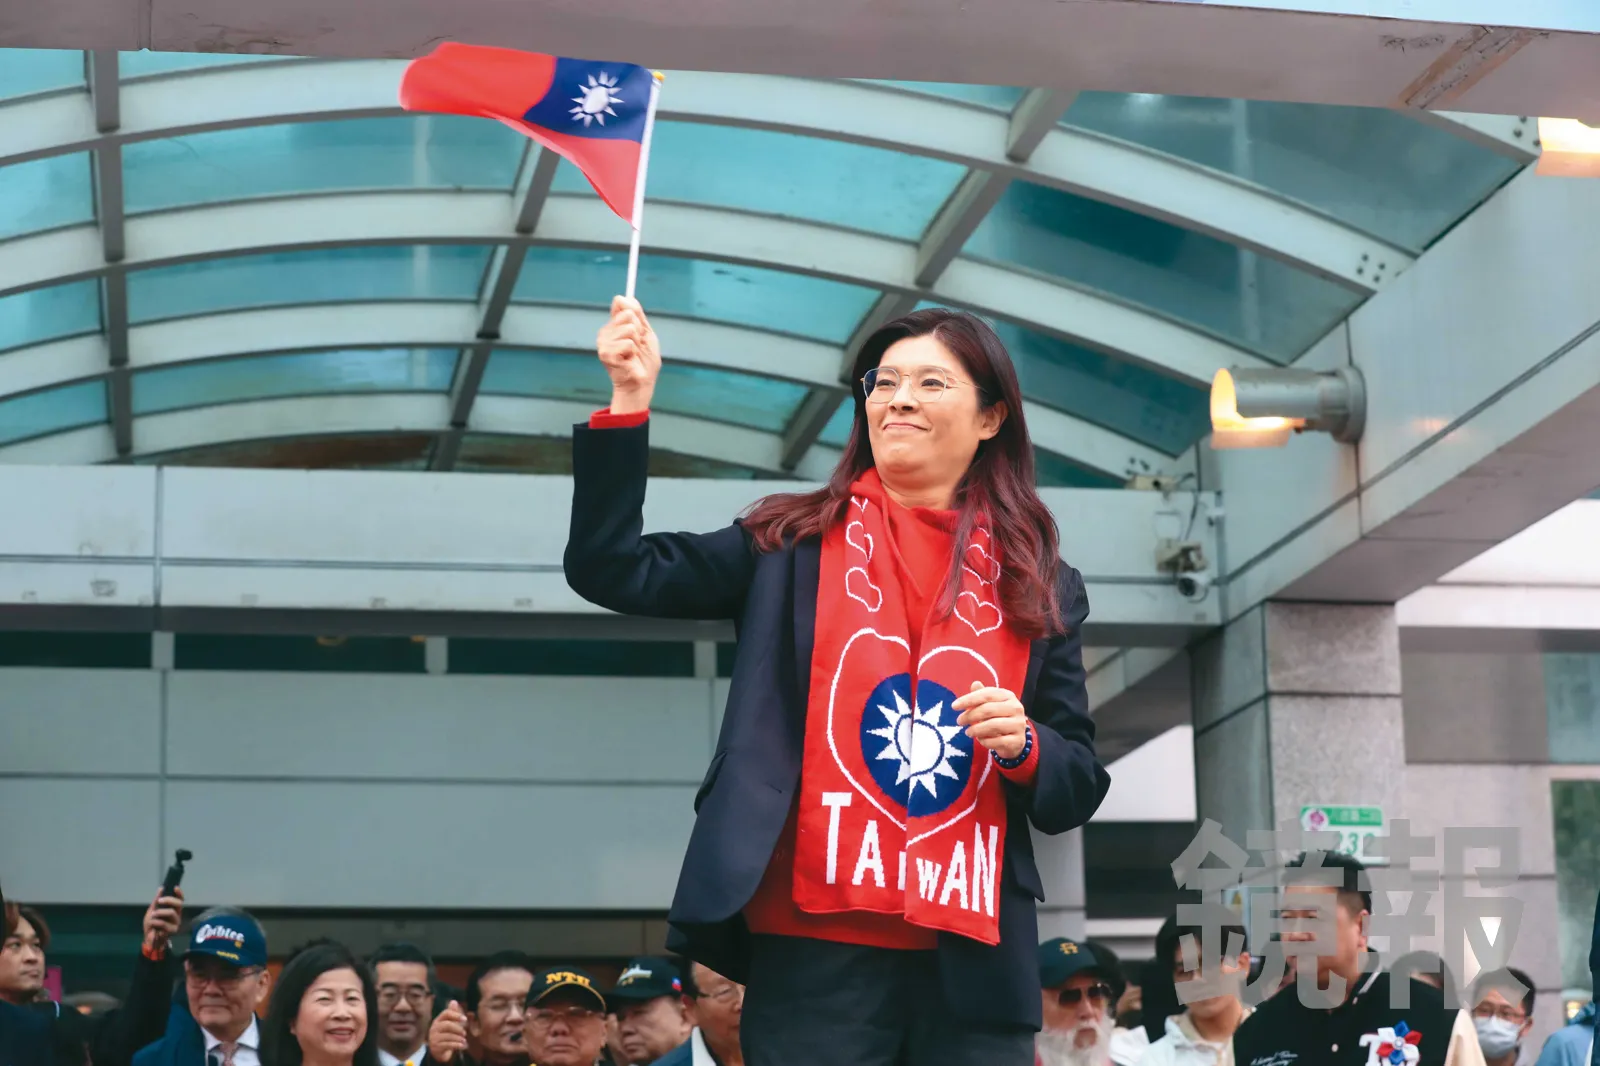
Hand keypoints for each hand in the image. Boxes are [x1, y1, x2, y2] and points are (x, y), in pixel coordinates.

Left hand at [142, 887, 183, 950]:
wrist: (148, 939)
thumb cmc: (151, 925)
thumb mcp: (152, 911)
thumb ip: (156, 901)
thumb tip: (161, 889)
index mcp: (173, 909)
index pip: (180, 900)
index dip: (179, 893)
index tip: (175, 888)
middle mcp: (177, 915)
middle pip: (178, 904)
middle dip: (169, 900)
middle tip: (159, 901)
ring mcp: (176, 922)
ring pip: (171, 912)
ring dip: (159, 913)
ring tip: (153, 916)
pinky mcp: (173, 930)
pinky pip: (164, 923)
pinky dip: (155, 922)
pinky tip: (152, 925)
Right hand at [428, 1001, 469, 1063]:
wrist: (438, 1051)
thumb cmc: (446, 1034)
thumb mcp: (449, 1023)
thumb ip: (452, 1014)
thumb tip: (454, 1001)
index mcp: (438, 1020)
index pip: (446, 1013)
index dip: (456, 1015)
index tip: (465, 1019)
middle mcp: (434, 1028)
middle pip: (447, 1025)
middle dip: (458, 1028)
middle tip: (465, 1033)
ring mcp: (434, 1038)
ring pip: (448, 1036)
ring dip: (458, 1038)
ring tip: (464, 1040)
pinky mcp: (436, 1047)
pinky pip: (447, 1045)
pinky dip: (457, 1045)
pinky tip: (463, 1046)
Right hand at [596, 295, 660, 414]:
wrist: (641, 383)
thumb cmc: (644, 361)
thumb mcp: (645, 333)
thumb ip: (638, 315)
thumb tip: (626, 297)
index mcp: (614, 325)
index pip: (621, 302)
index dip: (635, 313)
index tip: (639, 327)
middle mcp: (605, 331)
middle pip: (628, 314)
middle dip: (639, 330)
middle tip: (637, 345)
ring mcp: (603, 342)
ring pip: (630, 329)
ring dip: (637, 343)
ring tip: (633, 355)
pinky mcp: (605, 353)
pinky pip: (628, 343)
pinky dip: (633, 353)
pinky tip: (628, 361)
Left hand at [954, 682, 1029, 760]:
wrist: (1014, 739)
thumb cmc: (998, 718)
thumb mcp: (990, 705)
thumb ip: (981, 695)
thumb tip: (975, 684)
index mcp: (1008, 696)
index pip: (987, 695)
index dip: (969, 699)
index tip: (954, 706)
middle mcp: (1016, 708)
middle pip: (988, 710)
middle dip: (970, 716)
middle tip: (959, 721)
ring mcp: (1019, 725)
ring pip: (993, 726)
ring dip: (976, 730)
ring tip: (968, 732)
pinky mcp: (1018, 740)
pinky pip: (997, 741)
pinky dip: (985, 741)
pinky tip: (980, 739)